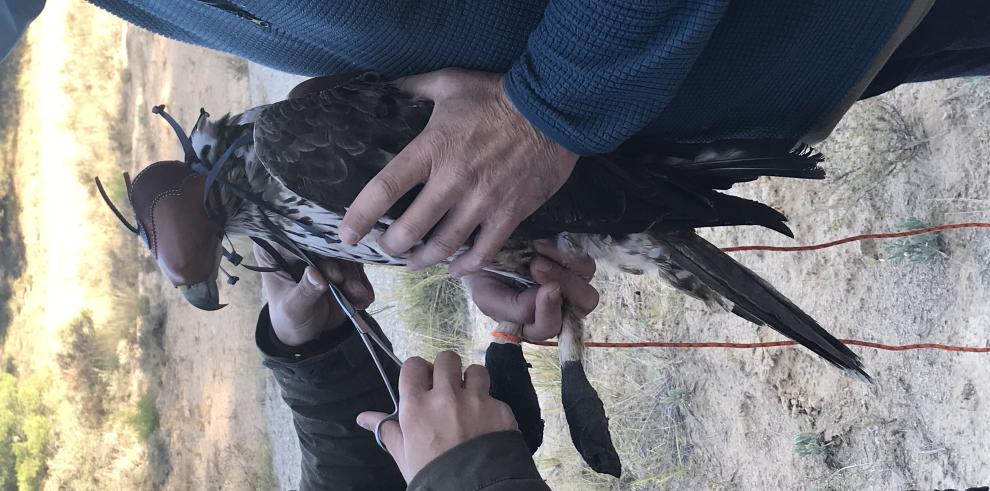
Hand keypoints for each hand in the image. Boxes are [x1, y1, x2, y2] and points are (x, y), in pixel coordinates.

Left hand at [253, 243, 373, 345]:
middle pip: (324, 243)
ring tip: (358, 297)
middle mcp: (296, 245)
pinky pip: (354, 264)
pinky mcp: (338, 261)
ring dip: (354, 276)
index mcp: (274, 250)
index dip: (317, 252)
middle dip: (341, 267)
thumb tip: (316, 273)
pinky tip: (362, 298)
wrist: (308, 334)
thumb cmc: (290, 319)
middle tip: (349, 288)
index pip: (296, 238)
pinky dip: (361, 281)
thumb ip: (305, 291)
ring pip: (343, 253)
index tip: (334, 273)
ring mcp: (319, 252)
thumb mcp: (294, 309)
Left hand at [339, 68, 578, 276]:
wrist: (553, 108)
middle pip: (410, 229)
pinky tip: (454, 268)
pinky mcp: (510, 214)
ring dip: (422, 260)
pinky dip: (465, 266)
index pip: (385, 188)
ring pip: (444, 246)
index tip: (347, 233)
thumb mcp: (450, 81)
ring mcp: (483, 201)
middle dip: (391, 245)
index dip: (360, 216)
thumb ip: (414, 87)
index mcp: (432, 149)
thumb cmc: (498, 94)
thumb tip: (387, 90)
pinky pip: (483, 252)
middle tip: (386, 246)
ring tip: (413, 260)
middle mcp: (453, 180)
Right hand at [356, 352, 517, 481]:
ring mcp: (476, 400)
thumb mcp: (403, 455)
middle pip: (447, 358)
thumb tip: (363, 417)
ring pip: (476, 371)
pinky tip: (487, 426)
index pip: (414, 365)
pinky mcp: (501, 409)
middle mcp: (446, 395)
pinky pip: (495, 398)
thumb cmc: (431, 475)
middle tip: (447, 387)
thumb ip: (387, 430)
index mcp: (417, 405)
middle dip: (446, 369)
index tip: (423, 383)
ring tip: (471, 401)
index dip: (418, 371)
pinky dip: (491, 408)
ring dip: (472, 382)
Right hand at [461, 239, 598, 340]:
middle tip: (537, 265)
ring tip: (537, 252)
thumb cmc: (484, 277)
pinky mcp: (574, 263)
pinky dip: (564, 252)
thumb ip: (512, 310)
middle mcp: (559, 306)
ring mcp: (570, 284)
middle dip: (565, 286)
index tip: (546, 289)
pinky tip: (541, 244)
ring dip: (564, 269)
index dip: (549, 311)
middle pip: (582, 305)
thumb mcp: (487, 296)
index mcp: (536, 322)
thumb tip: (541, 303)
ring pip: (587, 284)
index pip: (549, 326)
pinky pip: (584, 263)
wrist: (482, 247)